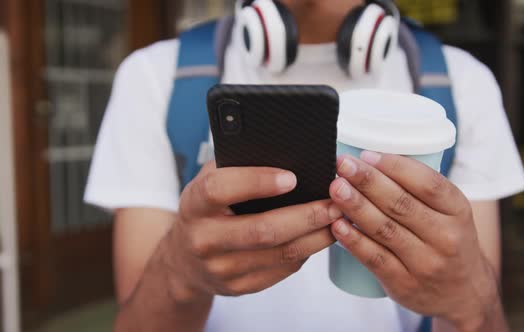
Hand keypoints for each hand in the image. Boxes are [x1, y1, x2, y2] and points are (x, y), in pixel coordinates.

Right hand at [164, 162, 340, 301]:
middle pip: (262, 230)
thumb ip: (237, 166)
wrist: (184, 260)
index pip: (221, 190)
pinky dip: (307, 251)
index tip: (292, 177)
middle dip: (306, 215)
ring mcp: (221, 268)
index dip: (257, 182)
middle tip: (335, 202)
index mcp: (195, 204)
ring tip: (337, 218)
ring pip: (280, 253)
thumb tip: (287, 153)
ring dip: (316, 236)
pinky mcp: (239, 287)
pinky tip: (319, 237)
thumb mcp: (209, 181)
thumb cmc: (207, 209)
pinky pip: (282, 269)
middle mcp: (204, 239)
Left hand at [329, 152, 500, 331]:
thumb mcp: (451, 213)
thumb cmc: (448, 241)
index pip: (429, 184)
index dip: (396, 166)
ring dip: (356, 206)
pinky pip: (375, 259)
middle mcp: (445, 237)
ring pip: (385, 230)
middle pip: (402, 204)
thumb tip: (371, 160)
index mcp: (458, 211)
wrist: (465, 296)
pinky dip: (354, 240)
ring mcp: (425, 263)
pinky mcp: (404, 284)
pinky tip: (337, 225)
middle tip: (343, 165)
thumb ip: (420, 190)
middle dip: (368, 181)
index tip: (367, 154)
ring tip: (336, 188)